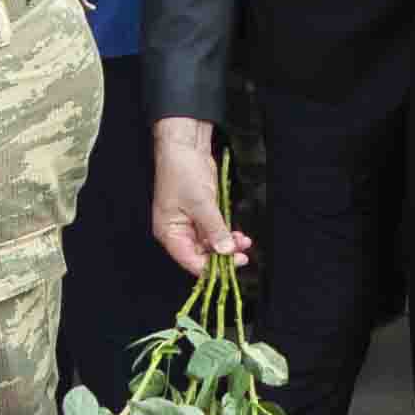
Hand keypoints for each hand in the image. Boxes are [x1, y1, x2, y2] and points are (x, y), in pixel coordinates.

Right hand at [149, 116, 243, 273]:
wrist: (185, 147)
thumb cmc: (182, 172)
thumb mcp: (201, 204)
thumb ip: (214, 229)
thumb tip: (225, 250)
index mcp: (170, 233)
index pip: (190, 260)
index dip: (210, 267)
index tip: (230, 266)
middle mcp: (179, 231)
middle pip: (202, 254)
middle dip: (223, 256)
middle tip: (242, 256)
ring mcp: (192, 223)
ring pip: (212, 244)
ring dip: (228, 245)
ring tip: (244, 243)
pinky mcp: (204, 214)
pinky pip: (216, 231)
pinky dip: (228, 234)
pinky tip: (240, 235)